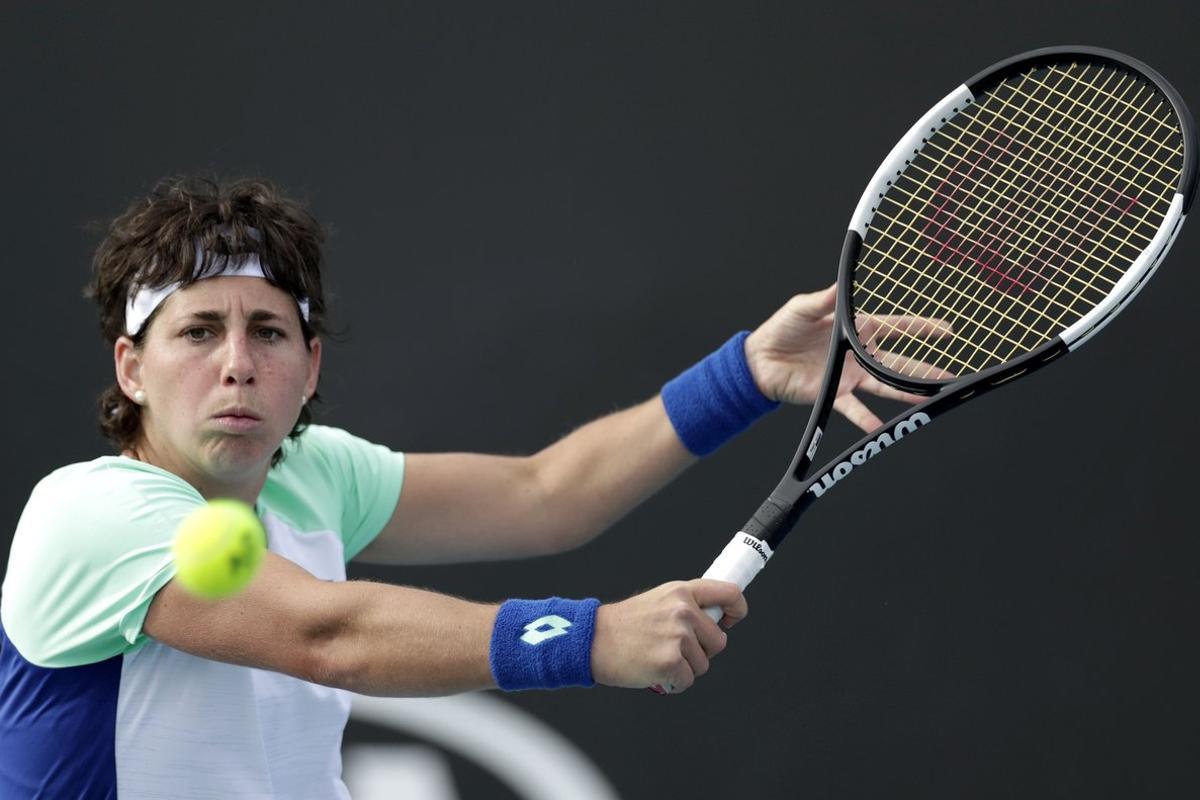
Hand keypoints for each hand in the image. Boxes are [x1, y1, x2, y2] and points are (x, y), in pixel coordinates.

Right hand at [590, 579, 746, 693]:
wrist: (591, 640)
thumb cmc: (624, 625)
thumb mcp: (658, 600)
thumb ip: (686, 606)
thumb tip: (716, 622)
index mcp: (682, 591)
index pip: (729, 593)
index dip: (737, 610)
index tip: (730, 621)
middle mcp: (683, 610)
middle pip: (719, 641)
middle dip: (701, 651)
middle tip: (672, 648)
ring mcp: (678, 636)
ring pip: (703, 664)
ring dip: (684, 668)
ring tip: (657, 656)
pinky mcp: (671, 661)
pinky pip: (688, 681)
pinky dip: (674, 683)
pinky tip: (654, 670)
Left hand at [743, 284, 953, 431]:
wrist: (759, 360)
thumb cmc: (782, 329)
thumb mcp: (804, 308)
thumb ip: (826, 299)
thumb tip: (840, 283)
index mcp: (856, 329)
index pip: (896, 327)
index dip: (921, 328)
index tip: (947, 331)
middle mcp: (857, 354)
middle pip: (897, 363)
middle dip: (923, 370)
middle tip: (948, 376)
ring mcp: (848, 375)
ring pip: (884, 386)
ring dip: (904, 395)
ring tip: (927, 400)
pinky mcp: (833, 393)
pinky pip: (853, 408)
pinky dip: (865, 419)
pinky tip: (879, 428)